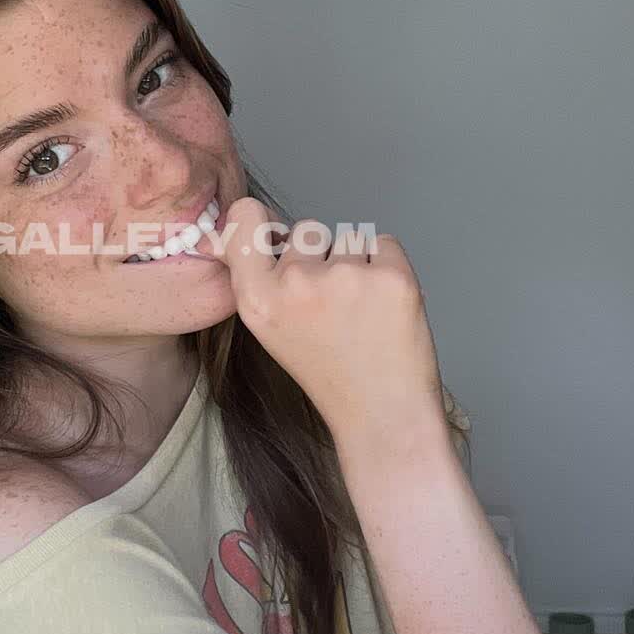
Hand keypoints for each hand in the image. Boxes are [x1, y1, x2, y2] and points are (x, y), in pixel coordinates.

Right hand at [220, 196, 447, 459]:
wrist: (381, 414)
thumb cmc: (330, 372)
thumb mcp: (272, 329)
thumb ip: (259, 279)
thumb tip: (241, 222)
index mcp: (257, 300)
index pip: (245, 220)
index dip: (261, 221)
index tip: (273, 236)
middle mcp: (295, 284)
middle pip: (307, 229)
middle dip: (321, 255)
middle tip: (333, 306)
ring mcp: (345, 277)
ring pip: (349, 237)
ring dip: (358, 264)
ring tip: (361, 312)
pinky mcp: (391, 277)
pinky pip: (384, 243)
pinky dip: (388, 268)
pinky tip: (384, 308)